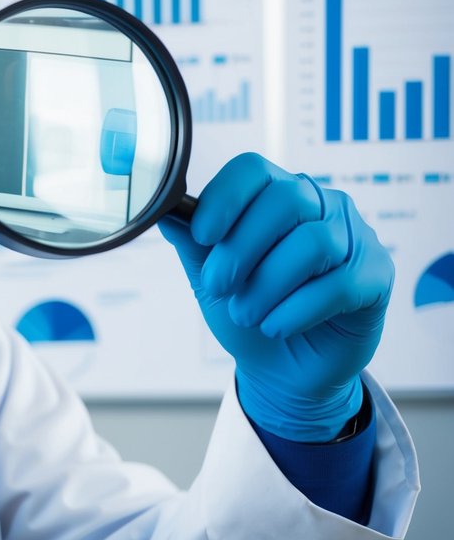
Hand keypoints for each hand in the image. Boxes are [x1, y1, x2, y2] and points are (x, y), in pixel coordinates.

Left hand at [159, 153, 392, 441]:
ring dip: (267, 285)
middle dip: (242, 248)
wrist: (281, 369)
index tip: (201, 235)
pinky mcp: (376, 276)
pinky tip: (276, 326)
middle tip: (218, 286)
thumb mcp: (209, 278)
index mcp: (276, 194)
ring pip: (313, 243)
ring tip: (246, 313)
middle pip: (287, 200)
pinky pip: (339, 284)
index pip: (253, 170)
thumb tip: (163, 212)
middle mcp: (321, 205)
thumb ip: (193, 244)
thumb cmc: (248, 311)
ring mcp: (354, 237)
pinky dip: (297, 310)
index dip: (224, 198)